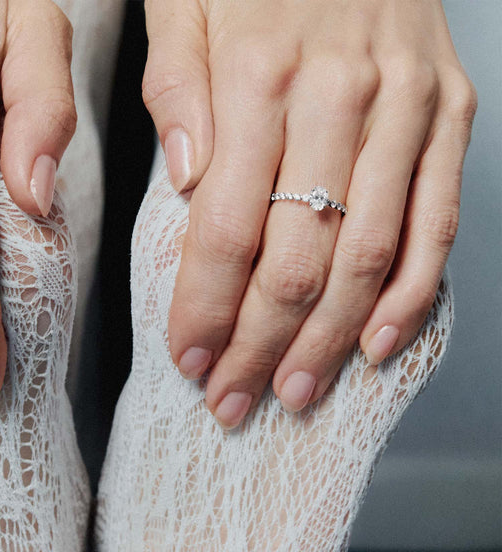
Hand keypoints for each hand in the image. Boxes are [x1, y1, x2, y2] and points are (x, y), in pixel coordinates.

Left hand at [143, 0, 476, 427]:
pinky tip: (375, 346)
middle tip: (231, 400)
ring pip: (365, 257)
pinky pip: (436, 223)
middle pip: (295, 260)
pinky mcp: (450, 113)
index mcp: (258, 76)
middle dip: (258, 345)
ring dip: (327, 340)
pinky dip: (410, 295)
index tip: (189, 360)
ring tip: (294, 392)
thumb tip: (183, 176)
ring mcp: (404, 109)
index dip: (205, 309)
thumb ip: (175, 87)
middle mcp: (338, 98)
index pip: (225, 229)